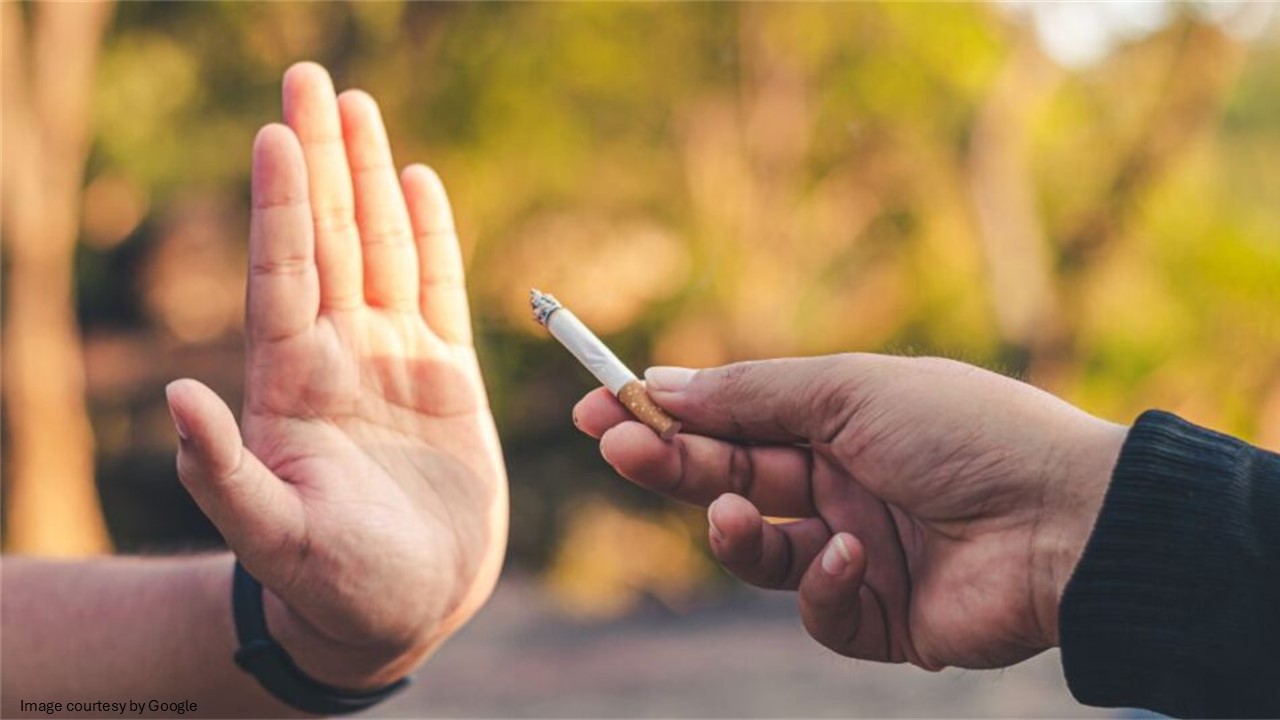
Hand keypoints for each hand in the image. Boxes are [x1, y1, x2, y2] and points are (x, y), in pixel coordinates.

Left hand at [164, 63, 506, 688]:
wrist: (404, 604)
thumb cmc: (332, 584)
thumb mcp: (272, 537)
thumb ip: (224, 472)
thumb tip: (180, 394)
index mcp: (292, 384)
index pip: (285, 275)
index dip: (282, 206)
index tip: (275, 134)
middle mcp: (338, 355)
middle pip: (329, 239)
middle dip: (321, 160)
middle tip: (312, 80)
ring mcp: (393, 359)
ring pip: (382, 250)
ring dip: (372, 179)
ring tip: (359, 108)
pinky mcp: (446, 376)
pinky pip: (439, 290)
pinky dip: (433, 236)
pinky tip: (419, 183)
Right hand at [574, 354, 1125, 669]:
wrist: (1069, 520)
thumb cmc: (964, 432)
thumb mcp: (850, 390)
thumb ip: (751, 395)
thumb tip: (662, 382)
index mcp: (838, 423)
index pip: (731, 419)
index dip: (666, 414)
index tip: (599, 405)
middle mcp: (840, 485)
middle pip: (730, 479)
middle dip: (670, 464)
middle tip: (616, 447)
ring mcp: (857, 551)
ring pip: (759, 552)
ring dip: (733, 533)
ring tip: (732, 516)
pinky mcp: (879, 618)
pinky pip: (818, 606)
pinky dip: (823, 582)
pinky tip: (854, 556)